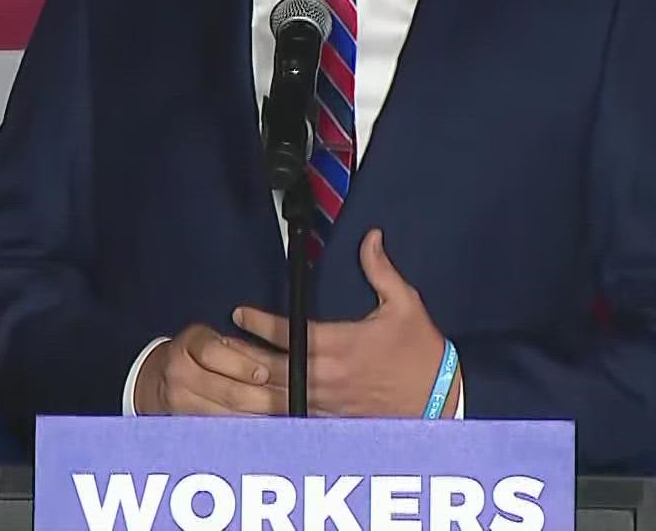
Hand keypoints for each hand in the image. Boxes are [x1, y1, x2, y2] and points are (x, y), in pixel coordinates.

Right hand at [132, 322, 287, 415]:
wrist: (158, 378)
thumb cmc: (197, 355)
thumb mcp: (217, 341)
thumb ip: (247, 351)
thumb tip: (285, 363)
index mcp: (190, 343)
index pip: (213, 353)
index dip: (241, 365)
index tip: (264, 374)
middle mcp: (179, 371)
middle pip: (226, 391)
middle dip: (263, 399)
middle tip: (289, 403)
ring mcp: (178, 400)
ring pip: (226, 415)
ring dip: (258, 418)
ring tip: (283, 418)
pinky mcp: (181, 422)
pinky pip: (219, 430)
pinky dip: (242, 430)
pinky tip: (261, 429)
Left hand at [235, 228, 455, 417]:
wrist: (440, 399)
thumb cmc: (422, 353)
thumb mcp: (405, 304)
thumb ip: (380, 270)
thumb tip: (370, 238)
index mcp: (341, 344)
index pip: (288, 332)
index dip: (259, 322)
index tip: (239, 312)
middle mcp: (327, 375)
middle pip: (270, 367)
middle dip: (241, 354)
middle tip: (215, 342)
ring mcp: (326, 401)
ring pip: (274, 395)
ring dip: (246, 384)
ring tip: (221, 373)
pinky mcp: (330, 419)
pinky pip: (290, 415)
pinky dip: (266, 410)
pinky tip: (247, 405)